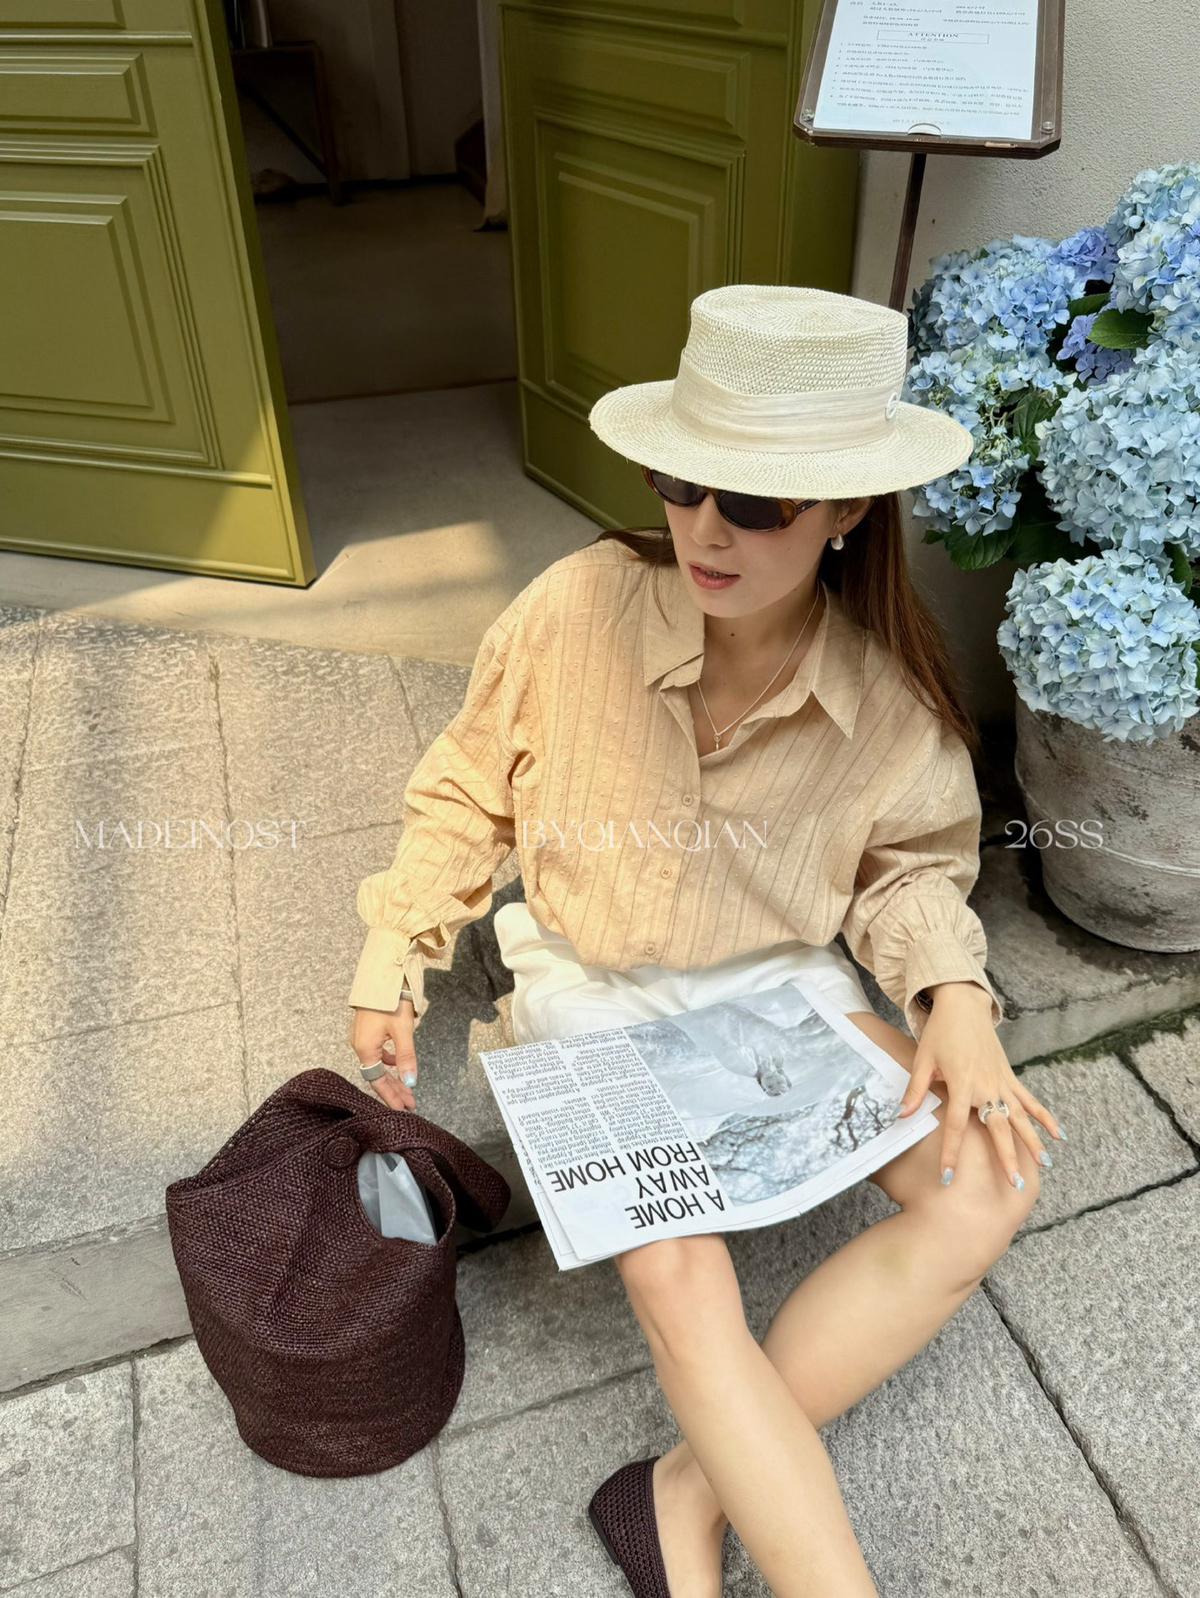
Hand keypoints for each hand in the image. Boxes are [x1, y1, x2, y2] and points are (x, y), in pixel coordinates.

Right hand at [348, 999, 418, 1110]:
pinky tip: (398, 1062)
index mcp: (365, 1048)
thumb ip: (406, 1058)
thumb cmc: (391, 1002)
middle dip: (394, 1089)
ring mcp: (362, 1037)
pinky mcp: (368, 1029)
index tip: (402, 1109)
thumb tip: (410, 1082)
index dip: (390, 1096)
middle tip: (409, 1103)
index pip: (377, 1081)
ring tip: (407, 1088)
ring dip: (393, 1076)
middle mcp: (360, 1045)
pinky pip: (378, 1053)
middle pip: (377, 1075)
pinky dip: (389, 1061)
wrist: (383, 976)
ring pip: (378, 1064)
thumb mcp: (402, 1031)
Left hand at [895, 982, 1062, 1187]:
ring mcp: (1002, 1082)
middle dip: (1007, 1157)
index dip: (951, 1152)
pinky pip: (1030, 1100)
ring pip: (1020, 1117)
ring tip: (1045, 1165)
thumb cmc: (940, 1033)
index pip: (956, 1125)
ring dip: (1033, 1141)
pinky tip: (1059, 1135)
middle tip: (1015, 1185)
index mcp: (962, 1083)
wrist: (963, 1006)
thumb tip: (900, 1116)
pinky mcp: (1010, 1077)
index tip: (949, 1177)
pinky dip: (1045, 1117)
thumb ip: (915, 1091)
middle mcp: (986, 1086)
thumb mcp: (922, 1060)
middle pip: (998, 1127)